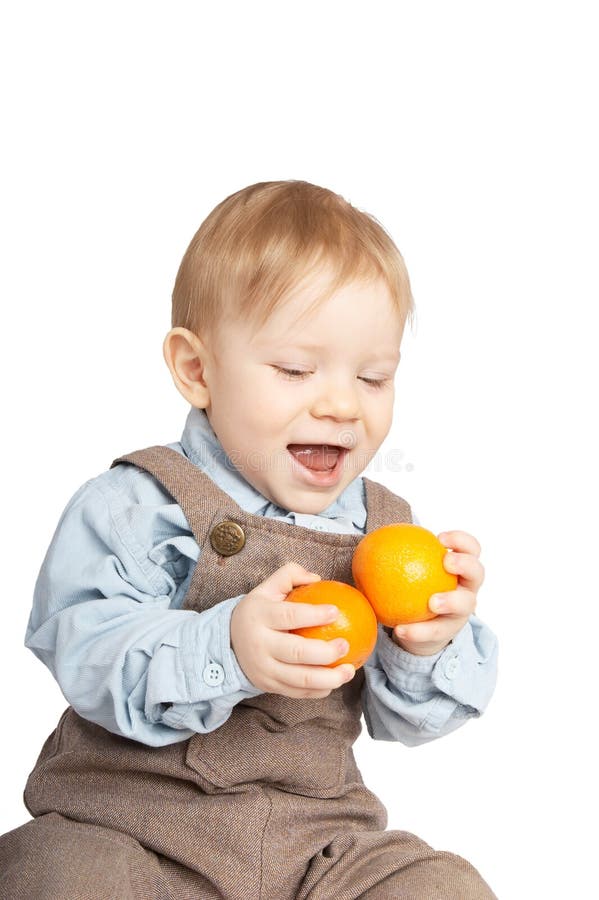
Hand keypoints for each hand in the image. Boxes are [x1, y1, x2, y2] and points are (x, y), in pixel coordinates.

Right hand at [230, 562, 355, 697]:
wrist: (228, 643)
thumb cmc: (258, 612)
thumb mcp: (267, 588)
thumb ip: (290, 575)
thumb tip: (317, 578)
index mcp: (259, 616)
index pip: (288, 616)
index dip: (314, 614)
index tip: (336, 611)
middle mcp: (259, 645)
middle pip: (296, 652)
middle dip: (326, 652)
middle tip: (346, 645)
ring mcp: (263, 669)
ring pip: (300, 679)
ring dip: (329, 678)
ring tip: (350, 670)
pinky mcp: (269, 686)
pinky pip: (298, 692)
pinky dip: (320, 690)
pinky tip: (336, 681)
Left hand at [391, 530, 484, 655]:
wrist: (422, 627)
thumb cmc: (415, 589)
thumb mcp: (410, 572)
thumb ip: (397, 558)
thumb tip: (368, 543)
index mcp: (460, 569)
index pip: (471, 548)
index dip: (461, 540)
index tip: (440, 538)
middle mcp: (467, 588)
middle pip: (478, 572)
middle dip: (465, 564)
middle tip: (446, 561)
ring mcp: (462, 612)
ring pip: (466, 604)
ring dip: (451, 601)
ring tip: (432, 602)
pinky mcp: (450, 633)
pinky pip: (435, 632)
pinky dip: (418, 631)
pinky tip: (400, 629)